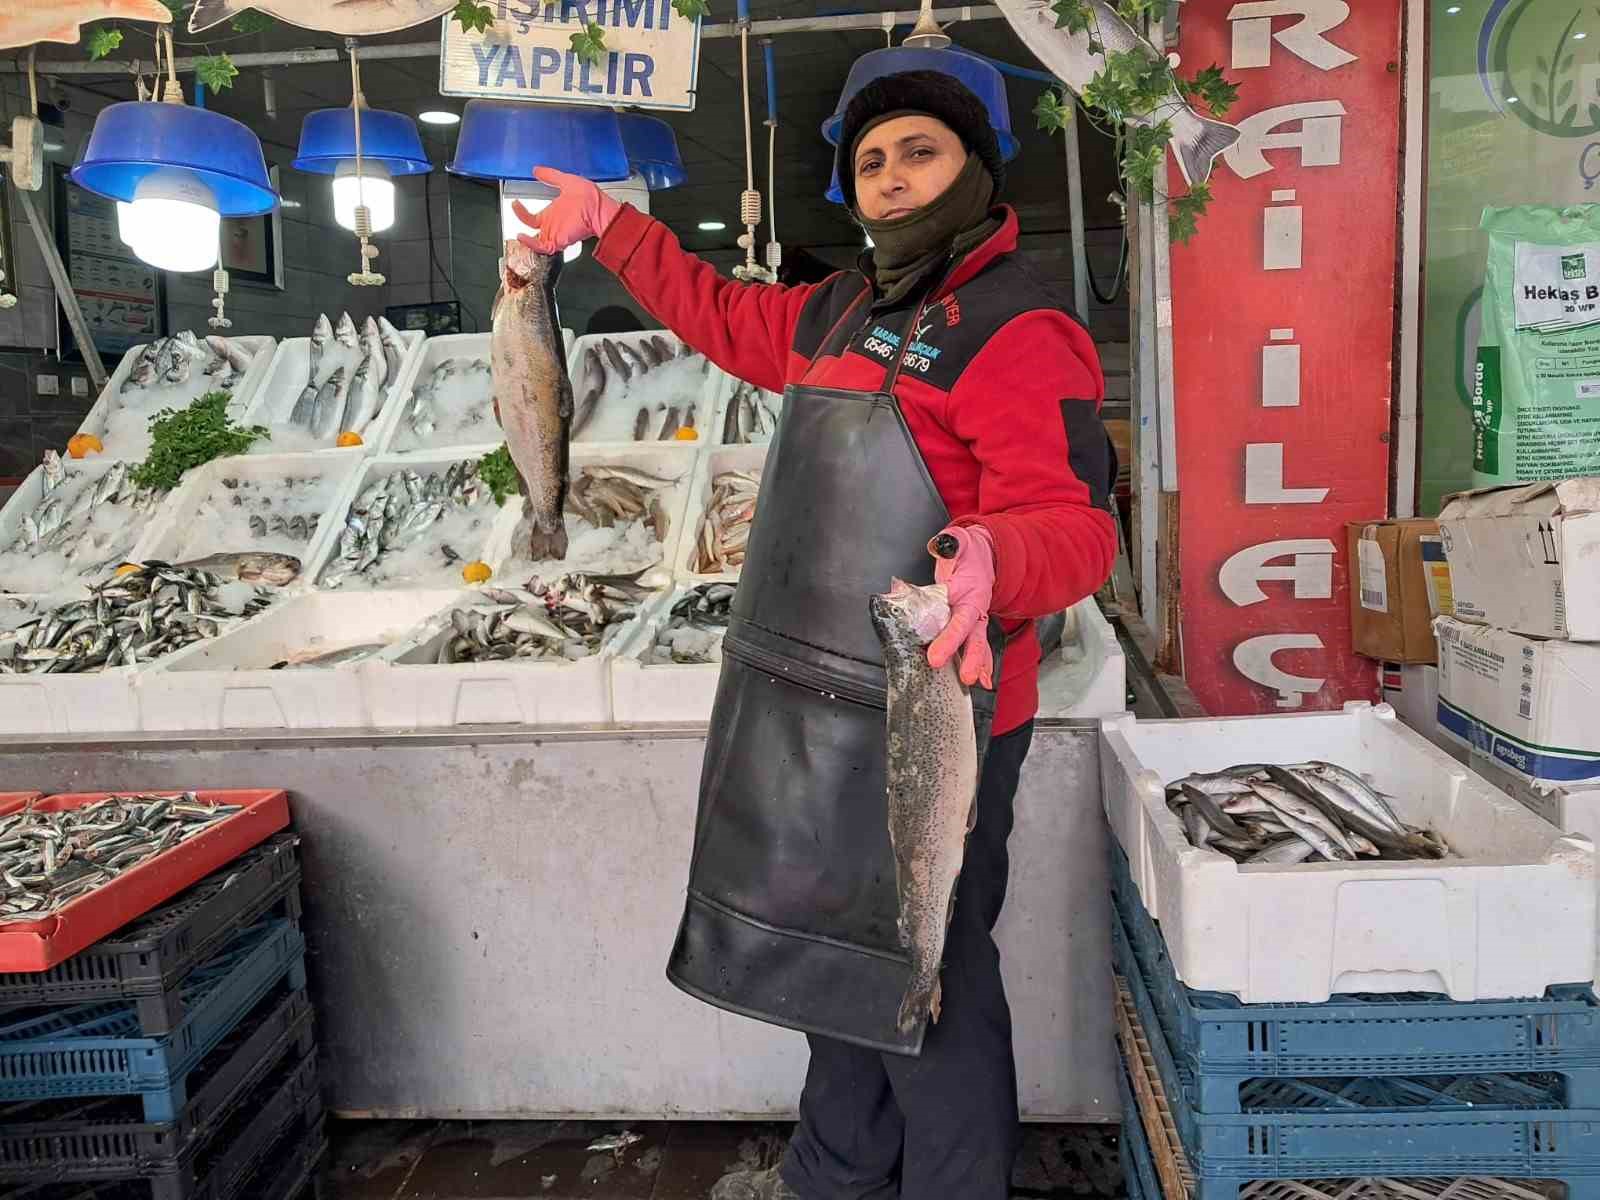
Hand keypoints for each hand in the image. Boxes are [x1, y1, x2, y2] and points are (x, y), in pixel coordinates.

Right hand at [511, 167, 622, 254]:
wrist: (599, 208)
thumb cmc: (590, 198)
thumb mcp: (566, 181)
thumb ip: (550, 176)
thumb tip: (538, 170)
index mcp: (554, 214)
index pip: (534, 217)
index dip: (522, 212)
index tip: (515, 202)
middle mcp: (553, 225)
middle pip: (533, 231)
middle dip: (522, 224)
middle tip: (514, 209)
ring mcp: (555, 233)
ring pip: (536, 242)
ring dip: (525, 240)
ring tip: (517, 233)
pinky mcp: (558, 240)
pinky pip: (541, 247)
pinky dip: (531, 244)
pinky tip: (522, 236)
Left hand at [925, 525, 995, 688]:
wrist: (985, 555)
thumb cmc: (967, 552)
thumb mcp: (959, 543)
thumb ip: (950, 545)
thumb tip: (940, 546)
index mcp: (971, 592)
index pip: (959, 619)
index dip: (949, 639)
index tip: (935, 658)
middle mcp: (976, 609)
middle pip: (974, 637)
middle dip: (971, 658)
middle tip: (965, 677)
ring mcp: (975, 620)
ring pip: (977, 644)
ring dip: (977, 664)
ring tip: (972, 682)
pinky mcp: (972, 625)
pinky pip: (978, 646)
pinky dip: (983, 664)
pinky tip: (984, 681)